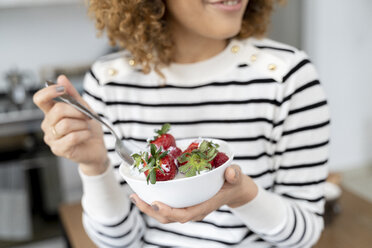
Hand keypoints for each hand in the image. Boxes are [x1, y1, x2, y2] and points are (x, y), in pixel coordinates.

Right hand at [33, 75, 107, 174]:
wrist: (97, 146)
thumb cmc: (88, 127)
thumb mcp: (83, 107)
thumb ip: (72, 94)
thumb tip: (61, 78)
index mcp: (51, 112)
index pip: (39, 99)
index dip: (49, 91)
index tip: (63, 89)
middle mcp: (48, 125)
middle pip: (58, 110)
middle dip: (77, 111)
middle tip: (87, 116)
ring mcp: (52, 138)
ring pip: (66, 124)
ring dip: (82, 125)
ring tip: (87, 128)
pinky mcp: (59, 150)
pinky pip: (72, 137)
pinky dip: (84, 134)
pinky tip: (87, 135)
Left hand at [130, 164, 257, 223]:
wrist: (234, 189)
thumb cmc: (233, 182)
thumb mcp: (236, 176)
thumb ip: (235, 174)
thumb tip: (231, 172)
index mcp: (205, 206)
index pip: (185, 214)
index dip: (169, 212)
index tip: (155, 204)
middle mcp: (194, 210)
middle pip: (170, 218)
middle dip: (151, 211)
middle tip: (136, 198)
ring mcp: (189, 208)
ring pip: (166, 215)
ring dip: (148, 208)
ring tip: (135, 196)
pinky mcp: (185, 204)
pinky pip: (167, 208)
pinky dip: (153, 203)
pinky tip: (144, 194)